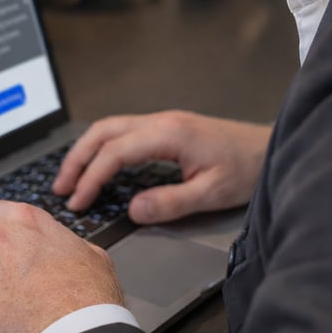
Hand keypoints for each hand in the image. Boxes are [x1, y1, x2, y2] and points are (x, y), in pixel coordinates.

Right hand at [54, 110, 271, 223]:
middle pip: (104, 131)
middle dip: (77, 158)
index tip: (78, 202)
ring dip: (88, 151)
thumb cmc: (247, 168)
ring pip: (112, 127)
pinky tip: (101, 166)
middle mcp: (162, 121)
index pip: (115, 152)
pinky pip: (125, 131)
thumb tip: (134, 211)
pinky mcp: (168, 127)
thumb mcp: (211, 194)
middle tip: (61, 188)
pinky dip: (104, 147)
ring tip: (72, 178)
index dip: (91, 177)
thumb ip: (170, 203)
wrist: (270, 148)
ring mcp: (164, 121)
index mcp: (169, 134)